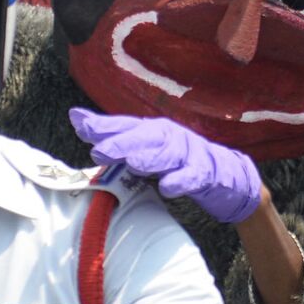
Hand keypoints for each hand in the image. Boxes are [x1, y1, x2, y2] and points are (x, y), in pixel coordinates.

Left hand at [68, 108, 261, 223]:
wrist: (228, 175)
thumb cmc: (179, 160)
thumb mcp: (145, 148)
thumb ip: (113, 134)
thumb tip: (75, 116)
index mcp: (155, 131)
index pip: (127, 125)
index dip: (105, 126)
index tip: (80, 125)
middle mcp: (171, 137)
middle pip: (145, 137)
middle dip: (122, 142)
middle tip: (99, 150)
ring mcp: (190, 154)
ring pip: (168, 154)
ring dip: (149, 158)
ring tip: (132, 163)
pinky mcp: (206, 174)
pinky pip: (193, 177)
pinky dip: (181, 181)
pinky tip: (167, 187)